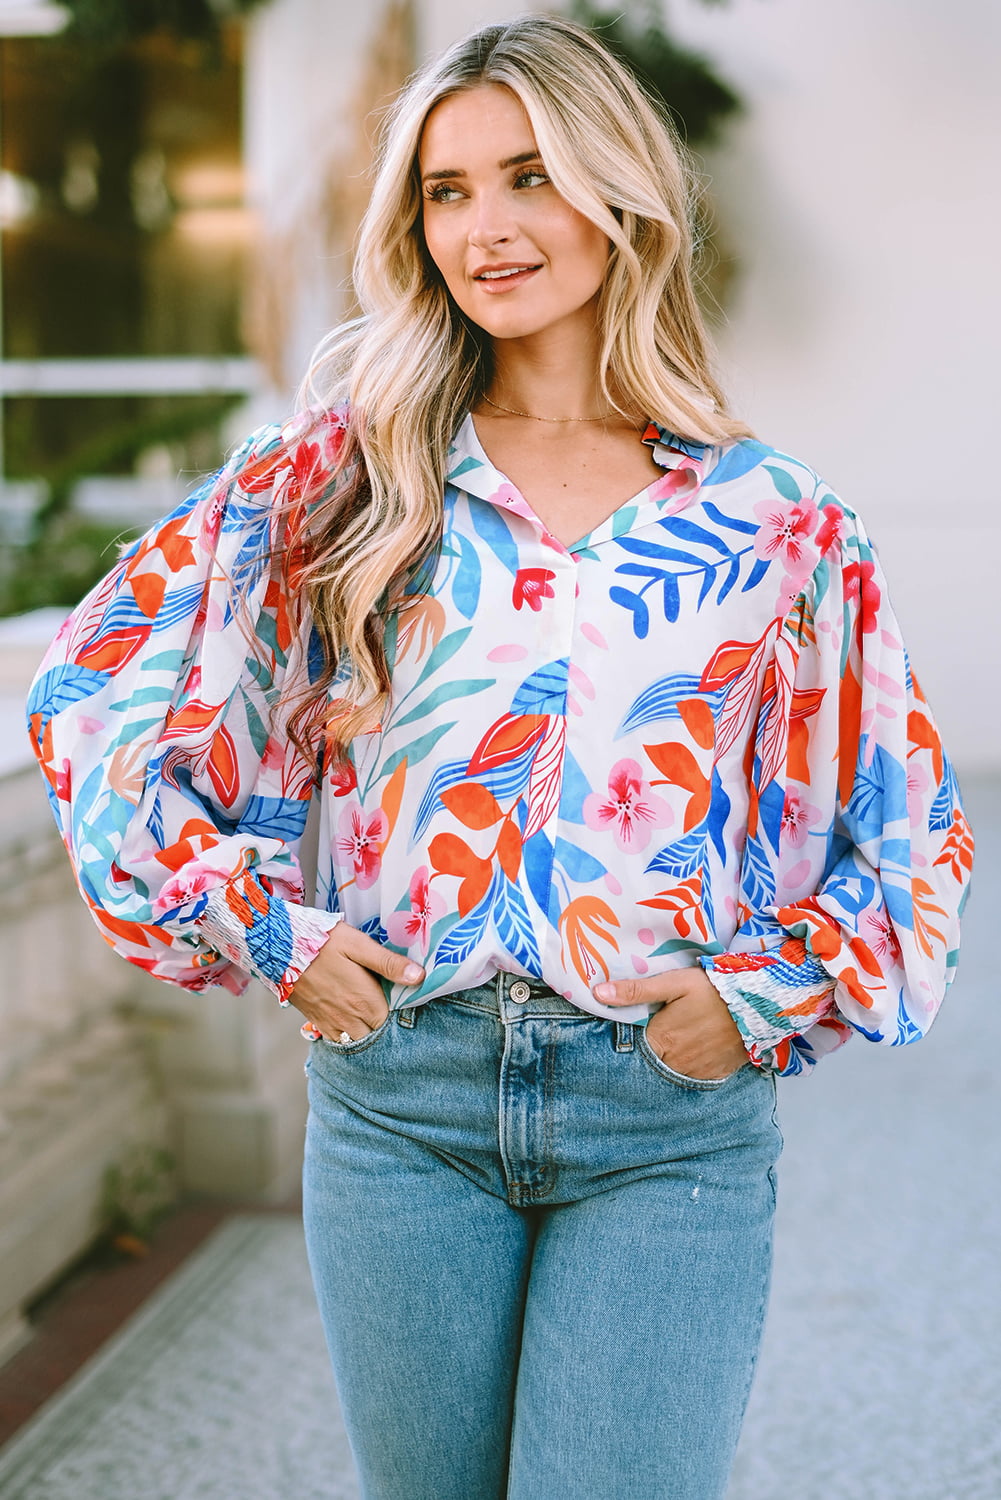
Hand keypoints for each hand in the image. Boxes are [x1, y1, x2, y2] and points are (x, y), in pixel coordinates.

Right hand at [287, 923, 423, 1041]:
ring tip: (369, 1012)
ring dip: (365, 1031)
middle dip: (383, 1024)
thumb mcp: (358, 945)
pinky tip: (349, 1019)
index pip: (392, 1020)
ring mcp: (330, 1023)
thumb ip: (388, 963)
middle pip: (376, 1033)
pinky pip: (336, 1040)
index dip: (398, 1011)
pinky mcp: (315, 1021)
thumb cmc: (321, 942)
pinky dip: (346, 1035)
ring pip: (356, 1040)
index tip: (399, 997)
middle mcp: (348, 1019)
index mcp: (364, 1002)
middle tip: (385, 1005)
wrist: (278, 947)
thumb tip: (419, 977)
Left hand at [593, 967, 747, 1079]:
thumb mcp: (673, 983)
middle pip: (653, 1063)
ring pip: (674, 1072)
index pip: (633, 1051)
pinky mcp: (717, 1075)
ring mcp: (698, 1072)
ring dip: (672, 1061)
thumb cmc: (713, 990)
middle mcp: (676, 1063)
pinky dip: (693, 1067)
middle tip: (661, 1033)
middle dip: (652, 1052)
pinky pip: (697, 1077)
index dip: (631, 1042)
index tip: (634, 1031)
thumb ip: (635, 991)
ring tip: (679, 1041)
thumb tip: (598, 994)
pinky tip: (696, 1051)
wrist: (759, 1005)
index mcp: (660, 1041)